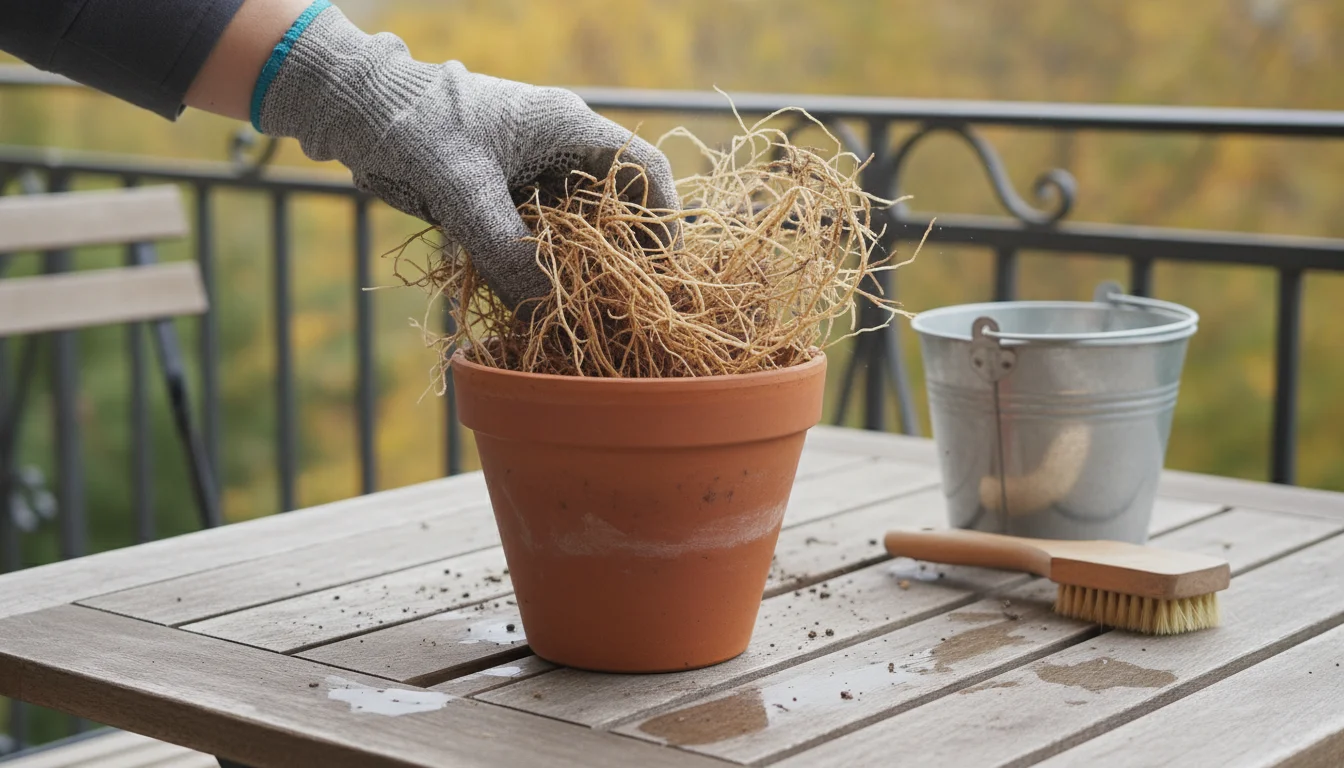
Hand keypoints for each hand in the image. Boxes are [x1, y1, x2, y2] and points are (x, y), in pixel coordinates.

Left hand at [256, 5, 677, 311]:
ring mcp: (531, 170)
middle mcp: (559, 147)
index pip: (642, 170)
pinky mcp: (504, 191)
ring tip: (581, 313)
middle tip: (620, 307)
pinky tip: (534, 300)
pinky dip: (539, 268)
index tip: (662, 272)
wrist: (356, 108)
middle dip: (620, 256)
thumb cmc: (412, 128)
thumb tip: (545, 308)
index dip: (663, 220)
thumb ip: (504, 249)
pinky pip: (537, 236)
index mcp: (567, 126)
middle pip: (615, 205)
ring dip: (577, 268)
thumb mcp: (461, 190)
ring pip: (575, 226)